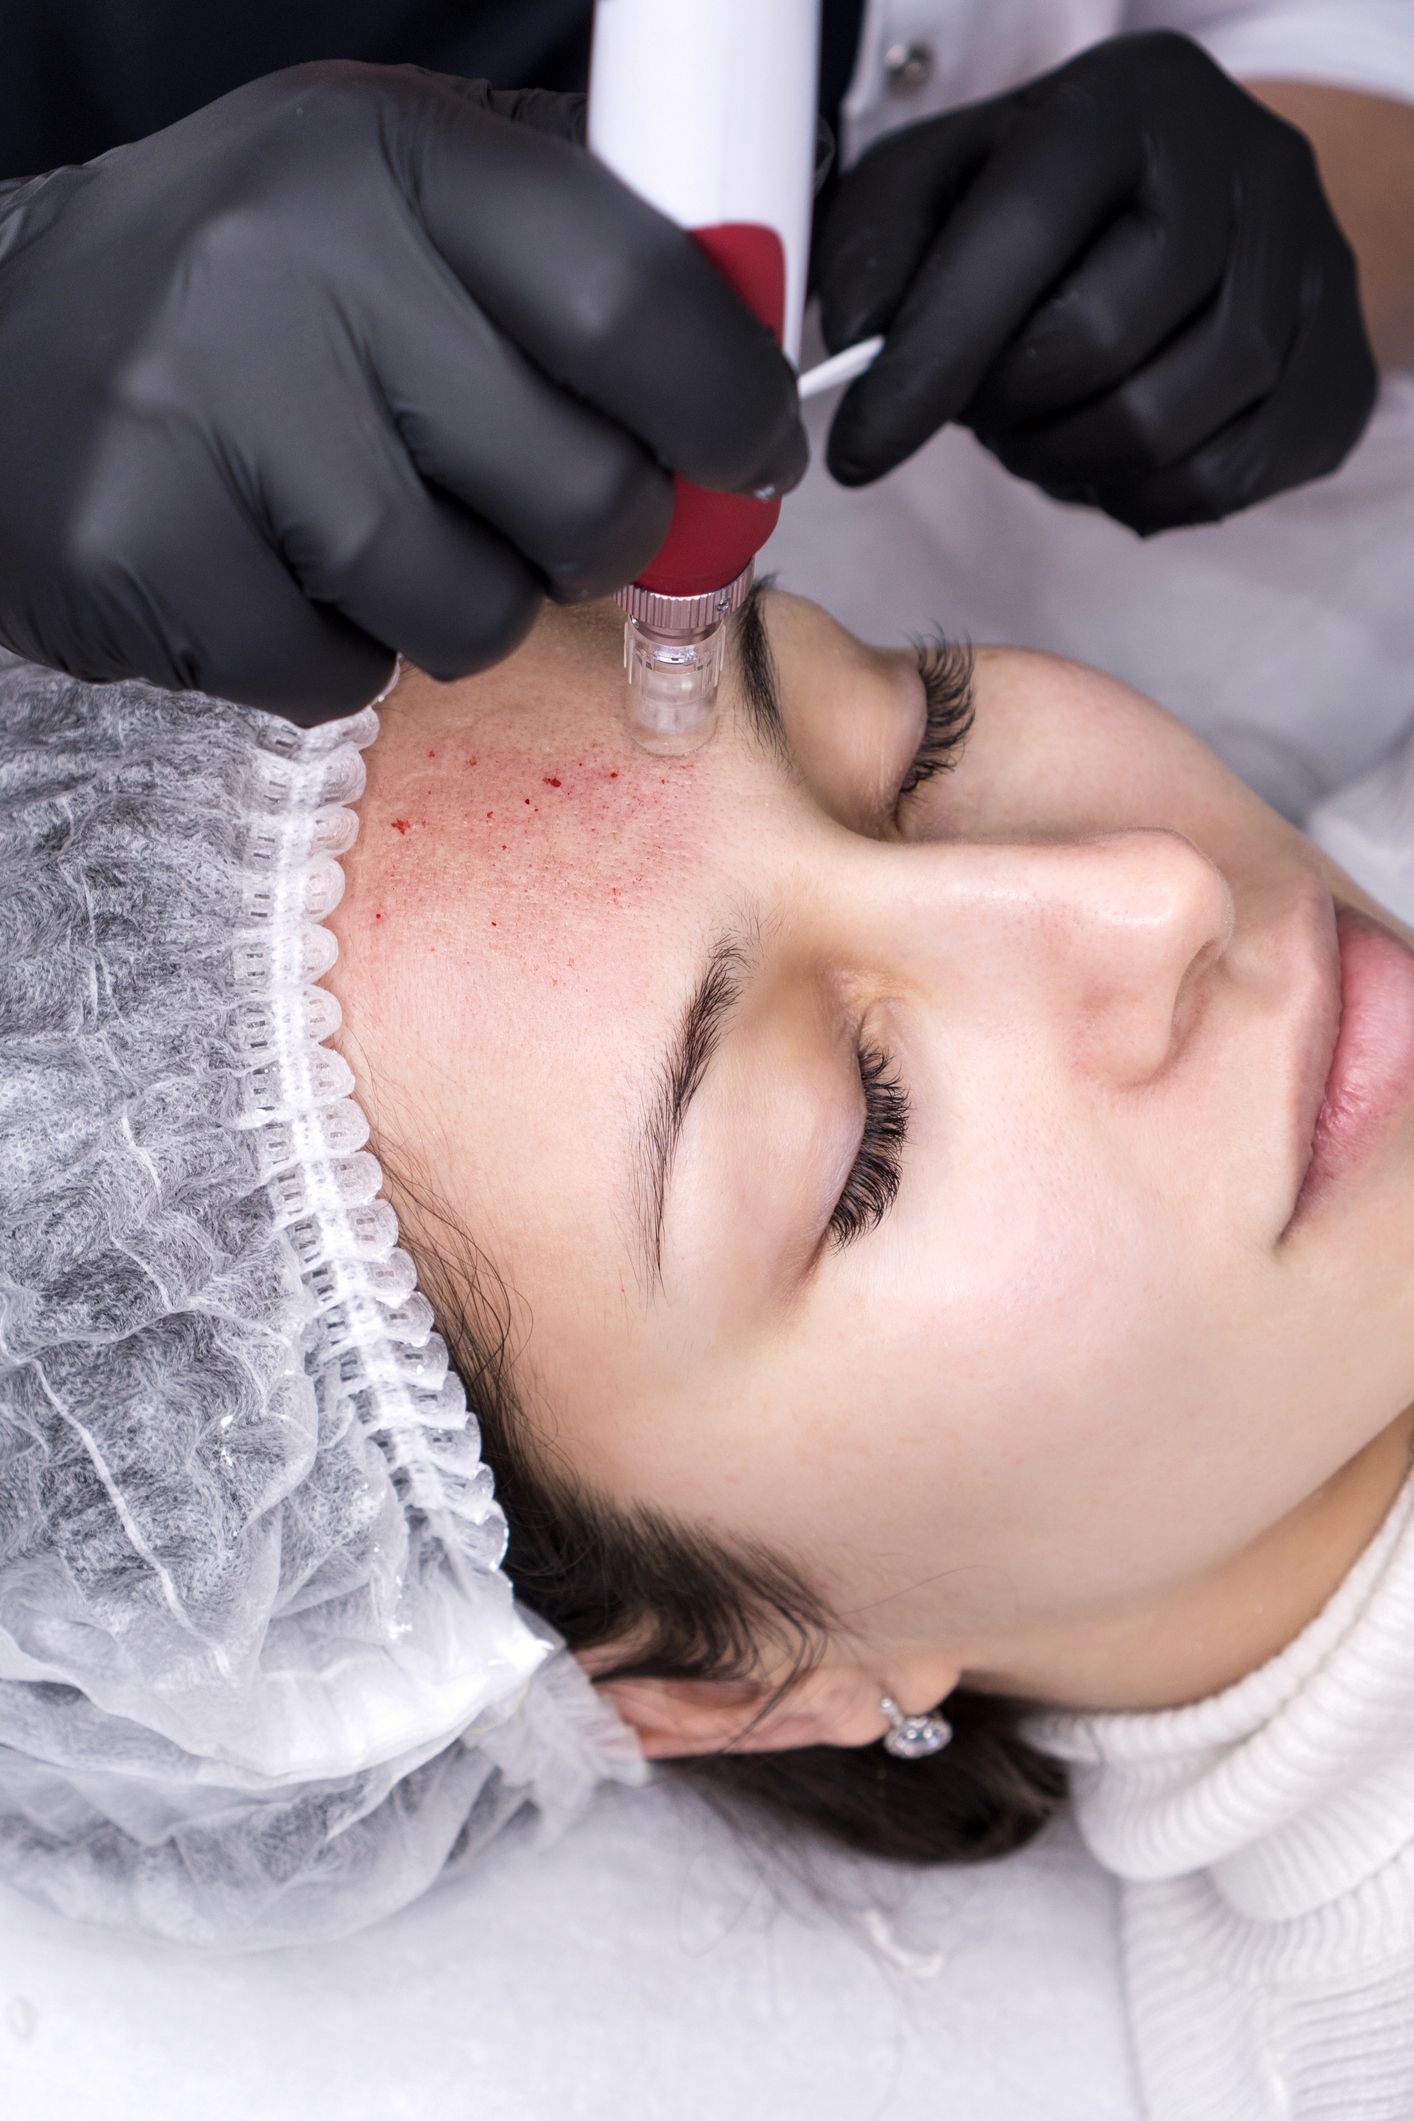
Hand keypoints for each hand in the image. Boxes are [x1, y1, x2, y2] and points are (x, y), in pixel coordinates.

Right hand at [0, 64, 806, 721]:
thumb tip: (740, 397)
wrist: (2, 380)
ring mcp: (204, 406)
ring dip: (462, 608)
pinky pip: (342, 674)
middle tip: (552, 524)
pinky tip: (274, 575)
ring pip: (472, 609)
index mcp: (386, 153)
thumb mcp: (396, 225)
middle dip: (601, 541)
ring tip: (374, 538)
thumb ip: (560, 285)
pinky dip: (336, 656)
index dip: (728, 406)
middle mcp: (292, 257)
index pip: (633, 302)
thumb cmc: (239, 317)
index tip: (749, 455)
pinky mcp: (143, 546)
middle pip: (581, 487)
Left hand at [815, 31, 1376, 533]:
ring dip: (1065, 461)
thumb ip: (876, 252)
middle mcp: (1244, 166)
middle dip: (1007, 409)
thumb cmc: (1043, 204)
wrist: (1200, 207)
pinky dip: (1136, 496)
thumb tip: (854, 349)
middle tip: (982, 405)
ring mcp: (1312, 268)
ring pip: (1163, 430)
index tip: (859, 451)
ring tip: (1039, 426)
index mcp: (1127, 102)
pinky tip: (1108, 452)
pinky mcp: (1338, 369)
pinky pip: (1219, 483)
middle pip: (1099, 347)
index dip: (929, 363)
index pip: (1019, 240)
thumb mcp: (937, 189)